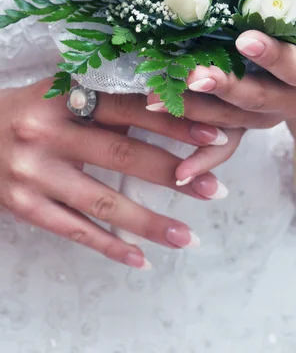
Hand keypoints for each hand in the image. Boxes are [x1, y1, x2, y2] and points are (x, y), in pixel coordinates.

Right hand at [0, 78, 241, 267]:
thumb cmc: (27, 112)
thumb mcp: (60, 95)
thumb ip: (105, 105)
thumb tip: (167, 116)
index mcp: (62, 97)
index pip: (129, 109)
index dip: (173, 121)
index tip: (214, 134)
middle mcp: (47, 133)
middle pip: (121, 155)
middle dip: (173, 174)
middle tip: (213, 189)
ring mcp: (33, 173)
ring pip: (101, 202)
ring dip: (149, 221)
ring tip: (187, 236)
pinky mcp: (23, 206)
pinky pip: (73, 230)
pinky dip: (109, 246)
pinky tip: (140, 258)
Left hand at [146, 0, 295, 183]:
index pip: (293, 66)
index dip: (272, 56)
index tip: (244, 38)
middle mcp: (286, 101)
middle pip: (254, 98)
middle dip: (225, 89)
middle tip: (194, 76)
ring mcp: (263, 117)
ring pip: (229, 120)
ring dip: (194, 115)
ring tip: (154, 103)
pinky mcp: (244, 125)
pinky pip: (224, 145)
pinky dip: (201, 159)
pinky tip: (178, 171)